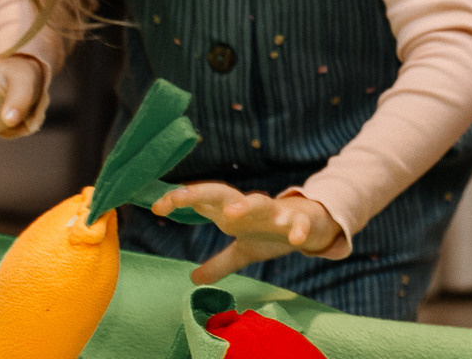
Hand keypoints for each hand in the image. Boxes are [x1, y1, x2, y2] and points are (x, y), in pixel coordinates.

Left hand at [152, 184, 342, 282]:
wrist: (313, 221)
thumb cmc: (272, 232)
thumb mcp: (243, 250)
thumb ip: (219, 263)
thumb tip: (193, 278)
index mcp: (234, 212)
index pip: (205, 200)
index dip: (183, 200)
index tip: (158, 207)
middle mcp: (251, 208)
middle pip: (225, 195)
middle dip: (201, 194)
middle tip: (179, 197)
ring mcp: (276, 213)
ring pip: (262, 204)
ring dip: (248, 206)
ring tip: (233, 213)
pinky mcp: (300, 222)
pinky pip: (298, 224)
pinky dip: (297, 230)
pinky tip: (296, 240)